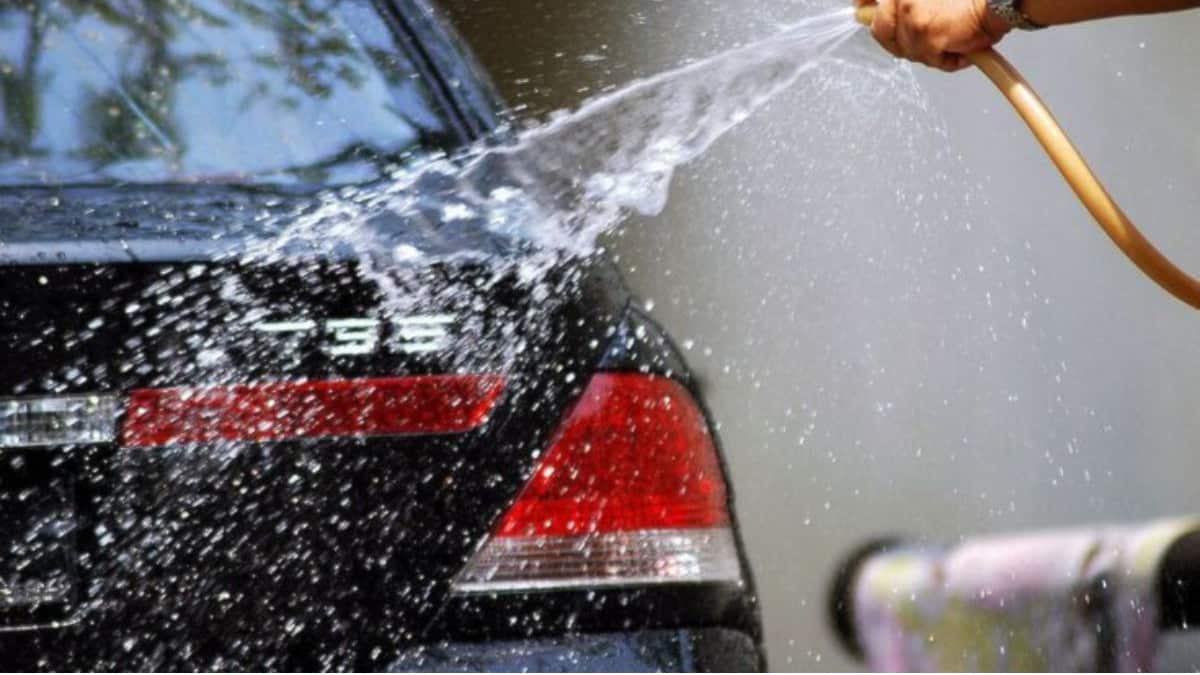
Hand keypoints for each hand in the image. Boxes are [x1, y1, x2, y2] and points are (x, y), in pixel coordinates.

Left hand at [855, 0, 1011, 71]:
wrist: (1000, 0)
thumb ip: (906, 1)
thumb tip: (871, 7)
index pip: (868, 2)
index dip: (864, 7)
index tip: (862, 9)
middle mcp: (903, 1)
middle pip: (881, 31)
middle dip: (899, 41)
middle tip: (923, 37)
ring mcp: (913, 19)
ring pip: (908, 50)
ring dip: (929, 50)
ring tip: (951, 37)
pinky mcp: (927, 37)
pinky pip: (930, 59)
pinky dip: (948, 59)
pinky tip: (962, 46)